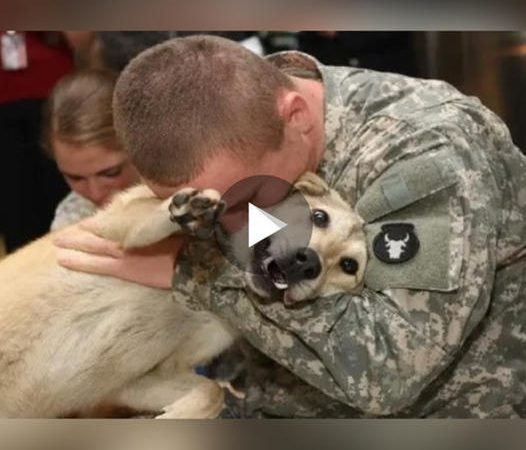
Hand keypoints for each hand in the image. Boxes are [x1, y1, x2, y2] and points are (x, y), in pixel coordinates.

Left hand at [53, 220, 185, 288]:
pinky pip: (95, 265)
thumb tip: (164, 212)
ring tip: (58, 242)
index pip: (116, 221)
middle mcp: (129, 235)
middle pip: (101, 231)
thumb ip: (166, 220)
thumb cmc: (193, 243)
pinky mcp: (123, 268)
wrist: (195, 263)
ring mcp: (124, 252)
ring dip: (74, 243)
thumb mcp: (179, 226)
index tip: (91, 221)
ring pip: (92, 245)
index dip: (102, 221)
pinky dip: (78, 262)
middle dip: (83, 231)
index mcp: (143, 224)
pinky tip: (62, 260)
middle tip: (65, 233)